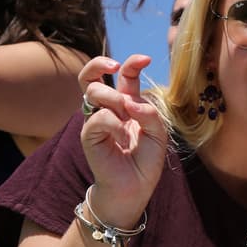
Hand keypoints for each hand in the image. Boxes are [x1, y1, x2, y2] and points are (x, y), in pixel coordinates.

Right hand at [79, 54, 168, 226]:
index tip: (146, 58)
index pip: (123, 75)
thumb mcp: (158, 134)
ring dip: (112, 96)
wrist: (134, 188)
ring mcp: (96, 121)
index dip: (131, 63)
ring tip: (126, 114)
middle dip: (100, 64)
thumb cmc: (146, 161)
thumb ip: (150, 114)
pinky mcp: (89, 136)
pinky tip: (124, 139)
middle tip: (118, 68)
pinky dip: (114, 124)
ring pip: (91, 91)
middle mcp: (108, 109)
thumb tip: (131, 102)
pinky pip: (98, 118)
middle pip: (90, 76)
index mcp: (126, 104)